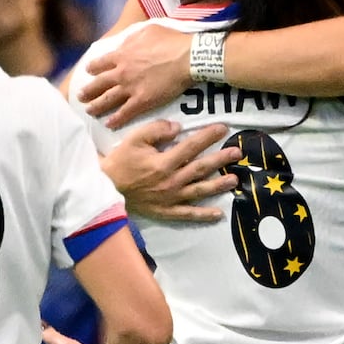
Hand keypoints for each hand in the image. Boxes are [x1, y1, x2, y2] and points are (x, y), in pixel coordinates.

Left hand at [78, 26, 192, 128]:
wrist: (186, 58)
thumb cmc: (171, 41)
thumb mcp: (148, 30)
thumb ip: (132, 38)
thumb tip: (125, 43)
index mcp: (122, 54)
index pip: (100, 63)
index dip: (93, 68)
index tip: (88, 72)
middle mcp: (121, 72)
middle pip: (99, 83)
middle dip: (88, 90)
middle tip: (80, 96)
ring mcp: (130, 88)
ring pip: (107, 99)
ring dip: (96, 106)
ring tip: (89, 111)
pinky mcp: (142, 101)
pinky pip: (125, 113)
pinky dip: (115, 120)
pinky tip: (109, 124)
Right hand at [102, 121, 240, 221]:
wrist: (106, 187)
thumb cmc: (121, 161)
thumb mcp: (135, 138)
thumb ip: (157, 130)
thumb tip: (178, 128)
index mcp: (164, 163)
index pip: (192, 146)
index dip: (208, 136)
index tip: (223, 128)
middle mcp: (172, 181)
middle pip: (201, 168)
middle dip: (221, 159)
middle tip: (238, 153)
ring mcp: (171, 198)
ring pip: (200, 191)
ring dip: (219, 185)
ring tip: (235, 180)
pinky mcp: (167, 211)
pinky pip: (188, 214)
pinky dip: (203, 215)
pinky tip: (218, 214)